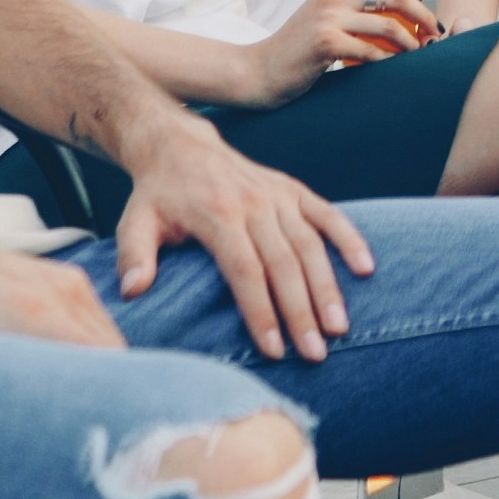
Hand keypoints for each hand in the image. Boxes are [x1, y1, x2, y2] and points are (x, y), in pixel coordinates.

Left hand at [111, 118, 376, 360]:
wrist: (179, 144)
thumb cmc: (157, 194)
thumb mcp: (135, 221)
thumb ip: (134, 255)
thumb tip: (132, 291)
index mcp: (217, 215)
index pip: (245, 270)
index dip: (261, 311)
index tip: (274, 349)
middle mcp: (254, 203)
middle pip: (284, 264)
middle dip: (302, 312)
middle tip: (316, 354)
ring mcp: (278, 195)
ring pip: (310, 245)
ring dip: (328, 287)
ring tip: (340, 327)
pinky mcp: (293, 190)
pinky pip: (328, 215)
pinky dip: (349, 239)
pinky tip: (366, 269)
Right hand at [248, 0, 436, 102]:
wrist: (260, 70)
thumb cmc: (297, 46)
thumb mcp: (323, 13)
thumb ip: (351, 5)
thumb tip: (397, 8)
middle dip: (422, 14)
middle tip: (433, 32)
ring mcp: (329, 17)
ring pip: (389, 25)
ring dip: (410, 44)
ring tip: (417, 55)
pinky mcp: (327, 43)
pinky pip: (372, 51)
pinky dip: (387, 62)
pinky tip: (391, 70)